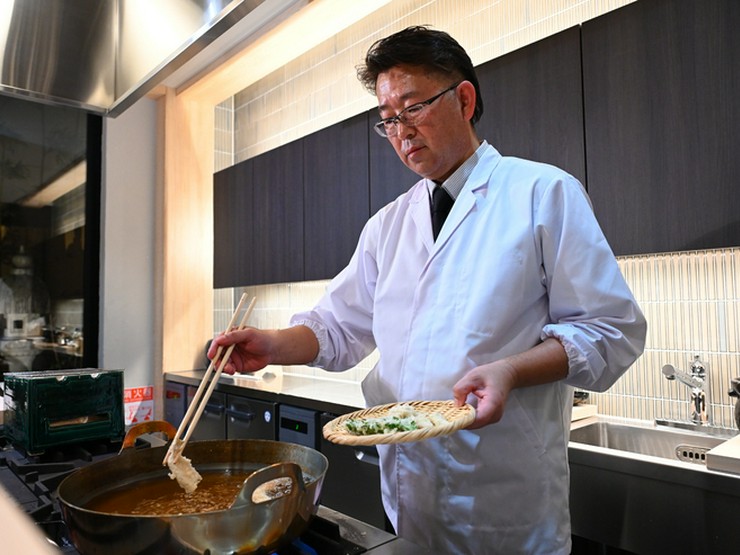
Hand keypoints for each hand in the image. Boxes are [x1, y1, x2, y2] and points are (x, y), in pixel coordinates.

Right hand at [207, 328, 273, 374]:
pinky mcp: (236, 365)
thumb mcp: (249, 334)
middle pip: (217, 354)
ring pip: (221, 363)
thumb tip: (221, 338)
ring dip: (222, 366)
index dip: (213, 348)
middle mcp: (230, 346)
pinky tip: (232, 370)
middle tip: (220, 364)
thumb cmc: (262, 339)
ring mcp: (233, 356)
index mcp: (231, 336)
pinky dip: (228, 371)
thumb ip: (234, 336)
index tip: (212, 354)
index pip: (218, 341)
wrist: (272, 350)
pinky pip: (228, 369)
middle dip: (217, 360)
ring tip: (230, 368)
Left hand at [452, 338, 568, 428]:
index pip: (478, 418)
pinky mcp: (491, 418)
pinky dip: (468, 419)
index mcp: (493, 402)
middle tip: (446, 415)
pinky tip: (460, 412)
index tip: (451, 417)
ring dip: (464, 420)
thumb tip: (456, 404)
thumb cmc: (491, 374)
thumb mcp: (473, 376)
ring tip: (451, 413)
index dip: (464, 420)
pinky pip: (478, 422)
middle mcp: (496, 414)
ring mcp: (494, 417)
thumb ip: (462, 388)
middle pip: (476, 424)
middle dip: (461, 421)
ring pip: (476, 425)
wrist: (506, 375)